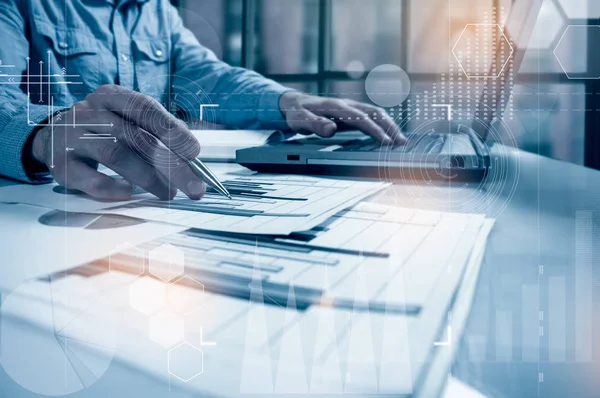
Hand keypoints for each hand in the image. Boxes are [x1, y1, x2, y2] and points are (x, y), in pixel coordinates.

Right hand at [31, 85, 205, 200]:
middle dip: (170, 164)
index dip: (172, 130)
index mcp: (112, 96)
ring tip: (169, 193)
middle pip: (137, 137)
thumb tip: (192, 154)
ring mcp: (73, 136)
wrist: (52, 136)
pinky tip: (130, 193)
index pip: (146, 108)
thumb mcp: (127, 120)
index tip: (195, 152)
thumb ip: (157, 132)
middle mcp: (90, 112)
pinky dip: (112, 187)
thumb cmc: (102, 130)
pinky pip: (89, 178)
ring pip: (116, 155)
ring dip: (148, 177)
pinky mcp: (61, 164)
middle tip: (193, 187)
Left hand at [279, 92, 405, 144]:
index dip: (374, 130)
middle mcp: (346, 104)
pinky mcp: (351, 112)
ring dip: (389, 125)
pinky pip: (371, 117)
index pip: (360, 118)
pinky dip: (383, 124)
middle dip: (390, 127)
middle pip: (374, 113)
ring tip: (401, 140)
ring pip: (376, 113)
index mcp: (335, 106)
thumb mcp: (300, 120)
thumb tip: (331, 130)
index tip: (386, 141)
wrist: (294, 103)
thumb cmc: (297, 113)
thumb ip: (314, 125)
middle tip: (402, 142)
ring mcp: (350, 107)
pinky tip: (389, 135)